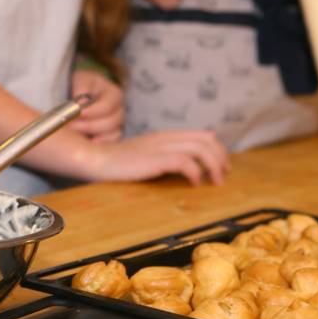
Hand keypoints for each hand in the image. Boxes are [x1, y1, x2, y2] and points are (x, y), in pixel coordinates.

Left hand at [69, 69, 123, 141]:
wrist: (83, 91)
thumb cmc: (83, 84)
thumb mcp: (82, 79)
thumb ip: (82, 88)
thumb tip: (82, 104)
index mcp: (114, 95)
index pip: (107, 106)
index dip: (92, 112)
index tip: (77, 114)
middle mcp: (119, 111)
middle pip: (111, 123)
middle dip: (89, 126)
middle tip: (71, 126)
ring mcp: (117, 125)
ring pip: (112, 135)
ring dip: (92, 137)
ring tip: (75, 136)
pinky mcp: (111, 137)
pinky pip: (110, 145)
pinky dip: (98, 146)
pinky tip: (84, 146)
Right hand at [83, 130, 229, 185]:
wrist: (94, 159)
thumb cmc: (116, 162)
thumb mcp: (144, 154)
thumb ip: (164, 155)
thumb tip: (189, 163)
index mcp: (165, 136)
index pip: (203, 135)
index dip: (218, 150)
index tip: (221, 167)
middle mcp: (165, 138)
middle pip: (206, 140)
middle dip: (221, 158)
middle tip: (223, 176)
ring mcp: (159, 147)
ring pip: (200, 149)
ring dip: (213, 166)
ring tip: (215, 182)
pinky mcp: (154, 159)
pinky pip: (184, 162)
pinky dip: (195, 173)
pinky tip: (194, 184)